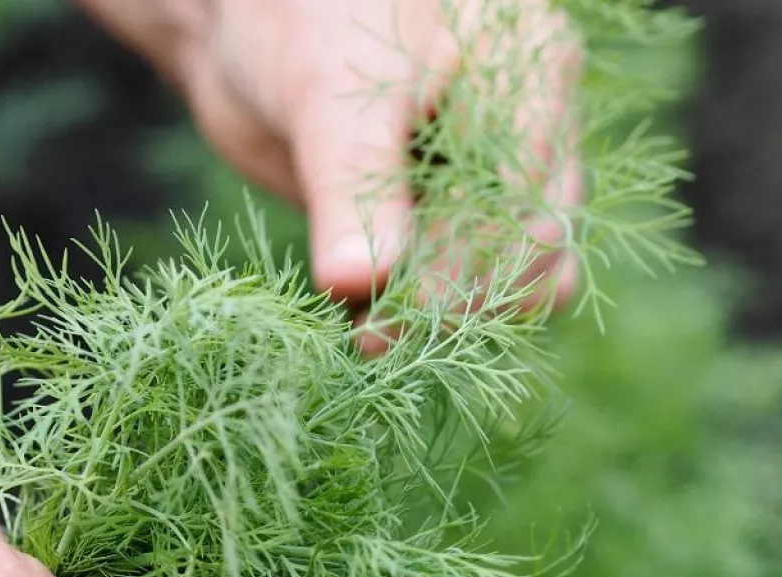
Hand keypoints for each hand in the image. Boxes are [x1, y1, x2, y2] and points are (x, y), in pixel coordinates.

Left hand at [76, 0, 582, 351]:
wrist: (249, 32)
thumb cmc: (300, 26)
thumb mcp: (330, 101)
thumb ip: (352, 192)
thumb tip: (360, 283)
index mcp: (532, 74)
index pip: (525, 201)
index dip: (466, 271)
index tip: (394, 323)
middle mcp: (532, 133)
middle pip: (532, 253)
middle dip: (454, 306)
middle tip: (371, 340)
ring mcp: (494, 183)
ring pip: (505, 284)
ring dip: (439, 322)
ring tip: (364, 336)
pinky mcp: (448, 222)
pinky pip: (456, 290)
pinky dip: (413, 316)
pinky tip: (361, 322)